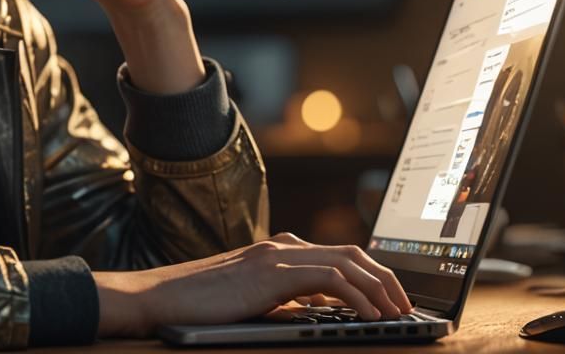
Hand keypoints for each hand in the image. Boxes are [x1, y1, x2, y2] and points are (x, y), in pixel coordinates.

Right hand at [93, 233, 412, 337]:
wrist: (158, 298)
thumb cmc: (198, 306)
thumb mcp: (251, 302)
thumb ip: (284, 300)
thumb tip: (318, 313)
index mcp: (277, 252)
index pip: (337, 255)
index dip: (371, 275)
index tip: (391, 299)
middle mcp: (281, 246)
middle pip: (351, 252)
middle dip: (385, 278)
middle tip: (405, 306)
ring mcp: (275, 255)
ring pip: (346, 261)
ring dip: (379, 287)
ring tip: (398, 314)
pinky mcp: (270, 272)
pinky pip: (329, 278)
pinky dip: (357, 296)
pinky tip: (370, 317)